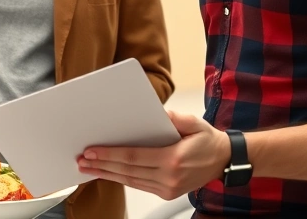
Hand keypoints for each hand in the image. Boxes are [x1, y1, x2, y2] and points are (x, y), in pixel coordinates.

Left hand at [77, 111, 229, 200]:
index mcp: (174, 159)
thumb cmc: (207, 139)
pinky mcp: (167, 192)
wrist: (224, 160)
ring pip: (131, 181)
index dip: (110, 155)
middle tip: (82, 159)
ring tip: (88, 167)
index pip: (133, 157)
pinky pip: (139, 185)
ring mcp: (169, 188)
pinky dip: (121, 179)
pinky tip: (108, 173)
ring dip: (107, 174)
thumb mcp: (193, 122)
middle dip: (101, 165)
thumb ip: (174, 118)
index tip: (92, 150)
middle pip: (127, 171)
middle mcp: (170, 177)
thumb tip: (156, 113)